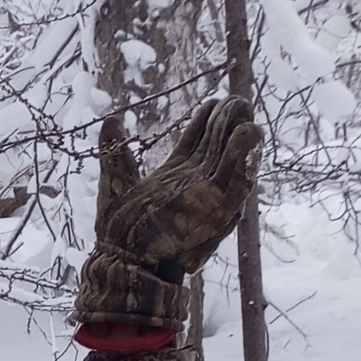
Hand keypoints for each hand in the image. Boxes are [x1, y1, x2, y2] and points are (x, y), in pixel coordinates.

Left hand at [75, 98, 257, 332]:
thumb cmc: (119, 229)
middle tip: (237, 99)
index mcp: (176, 175)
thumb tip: (112, 119)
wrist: (123, 261)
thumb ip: (115, 151)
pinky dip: (244, 161)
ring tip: (246, 112)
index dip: (205, 120)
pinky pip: (236, 184)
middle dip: (228, 122)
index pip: (196, 141)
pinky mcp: (216, 211)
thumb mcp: (116, 182)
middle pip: (217, 146)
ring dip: (241, 137)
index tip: (213, 100)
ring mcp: (207, 197)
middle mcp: (195, 184)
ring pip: (231, 161)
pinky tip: (248, 136)